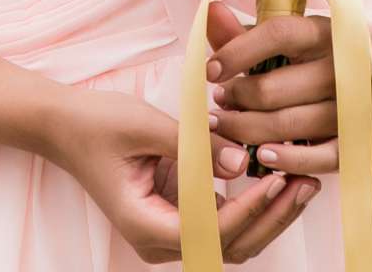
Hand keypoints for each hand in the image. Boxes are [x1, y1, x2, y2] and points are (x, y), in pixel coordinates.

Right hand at [51, 86, 318, 263]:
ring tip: (303, 181)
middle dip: (270, 218)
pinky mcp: (181, 212)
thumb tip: (239, 163)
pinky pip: (225, 219)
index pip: (208, 232)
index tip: (272, 180)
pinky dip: (254, 203)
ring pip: (232, 238)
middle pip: (228, 246)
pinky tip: (280, 176)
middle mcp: (159, 238)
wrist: (66, 125)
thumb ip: (193, 146)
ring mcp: (171, 228)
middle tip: (305, 181)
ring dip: (269, 214)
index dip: (245, 212)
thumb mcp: (145, 125)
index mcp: (144, 224)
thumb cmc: (98, 124)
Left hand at [207, 2, 346, 176]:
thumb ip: (253, 32)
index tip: (210, 70)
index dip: (237, 52)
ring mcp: (351, 109)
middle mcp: (339, 68)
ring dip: (247, 130)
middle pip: (273, 89)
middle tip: (218, 103)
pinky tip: (261, 156)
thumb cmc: (338, 56)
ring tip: (224, 126)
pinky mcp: (359, 142)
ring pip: (288, 126)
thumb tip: (210, 13)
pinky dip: (288, 160)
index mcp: (326, 33)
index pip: (276, 35)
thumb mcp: (304, 37)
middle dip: (236, 99)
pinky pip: (318, 159)